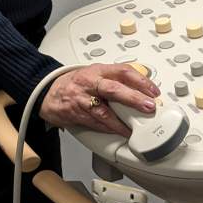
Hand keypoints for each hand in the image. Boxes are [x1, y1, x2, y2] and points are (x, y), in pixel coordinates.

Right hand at [39, 63, 159, 136]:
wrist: (49, 92)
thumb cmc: (76, 83)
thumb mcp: (96, 74)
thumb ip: (116, 79)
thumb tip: (143, 88)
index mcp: (98, 70)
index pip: (123, 71)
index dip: (141, 80)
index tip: (154, 91)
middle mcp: (91, 83)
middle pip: (115, 89)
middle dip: (134, 98)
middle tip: (149, 106)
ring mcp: (83, 99)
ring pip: (104, 110)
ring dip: (121, 120)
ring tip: (134, 127)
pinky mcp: (77, 114)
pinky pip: (96, 123)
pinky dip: (109, 128)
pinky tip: (120, 132)